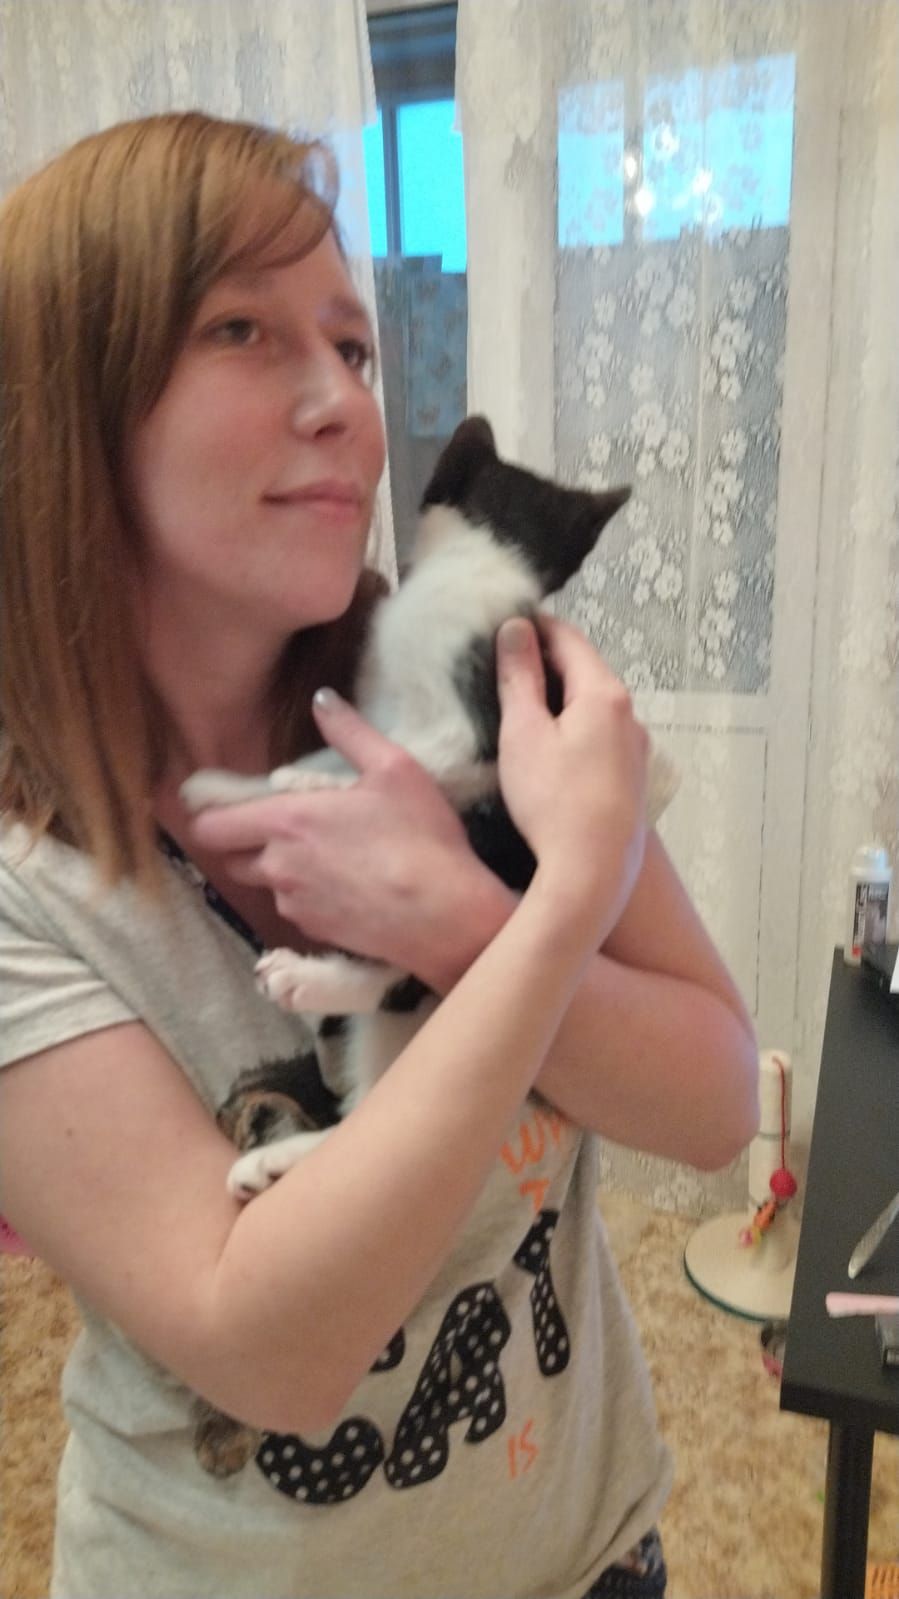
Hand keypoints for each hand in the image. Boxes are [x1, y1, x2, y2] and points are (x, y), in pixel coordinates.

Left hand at [185, 694, 509, 989]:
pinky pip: (295, 910)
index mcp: (287, 821)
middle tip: (285, 829)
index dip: (210, 817)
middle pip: (232, 859)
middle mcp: (278, 866)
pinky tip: (346, 887)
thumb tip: (322, 698)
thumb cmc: (421, 838)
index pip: (212, 827)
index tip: (223, 808)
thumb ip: (349, 731)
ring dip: (279, 871)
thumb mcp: (394, 768)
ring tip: (324, 858)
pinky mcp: (314, 933)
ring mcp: (294, 904)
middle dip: (245, 844)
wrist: (445, 916)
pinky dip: (307, 898)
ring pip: (266, 885)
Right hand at [496, 615, 647, 937]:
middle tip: (504, 664)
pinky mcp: (632, 781)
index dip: (535, 626)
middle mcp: (630, 716)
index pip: (569, 639)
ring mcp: (635, 750)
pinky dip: (574, 728)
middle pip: (585, 671)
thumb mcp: (523, 733)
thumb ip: (519, 677)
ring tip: (521, 706)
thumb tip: (516, 629)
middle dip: (546, 662)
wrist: (592, 875)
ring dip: (561, 698)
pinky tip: (550, 748)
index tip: (504, 624)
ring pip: (594, 706)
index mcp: (605, 694)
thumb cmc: (552, 802)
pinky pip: (601, 737)